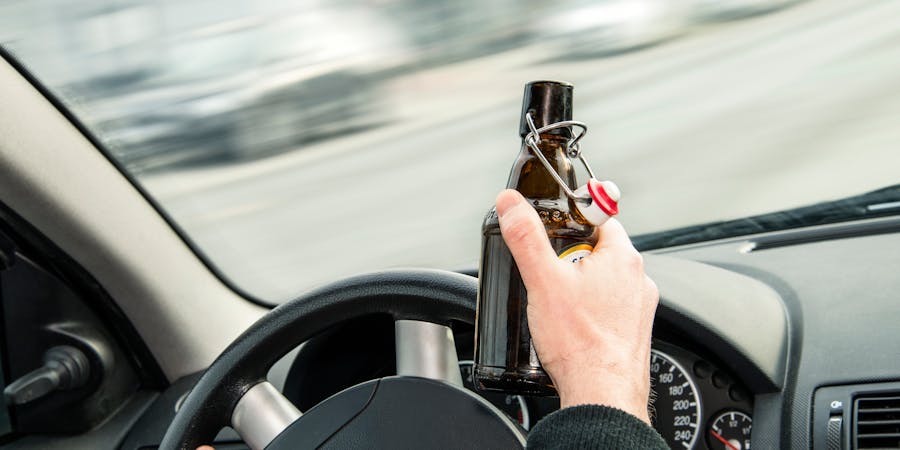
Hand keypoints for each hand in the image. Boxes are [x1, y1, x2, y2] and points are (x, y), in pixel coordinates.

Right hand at [495, 189, 658, 423]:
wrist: (601, 395)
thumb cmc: (581, 344)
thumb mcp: (542, 280)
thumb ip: (525, 236)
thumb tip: (511, 204)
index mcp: (622, 256)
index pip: (598, 218)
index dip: (569, 224)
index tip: (552, 236)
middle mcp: (639, 279)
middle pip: (597, 251)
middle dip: (570, 261)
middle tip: (550, 279)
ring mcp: (639, 308)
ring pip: (604, 283)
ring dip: (580, 289)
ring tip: (560, 309)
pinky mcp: (633, 332)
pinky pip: (609, 310)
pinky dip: (591, 314)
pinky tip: (574, 330)